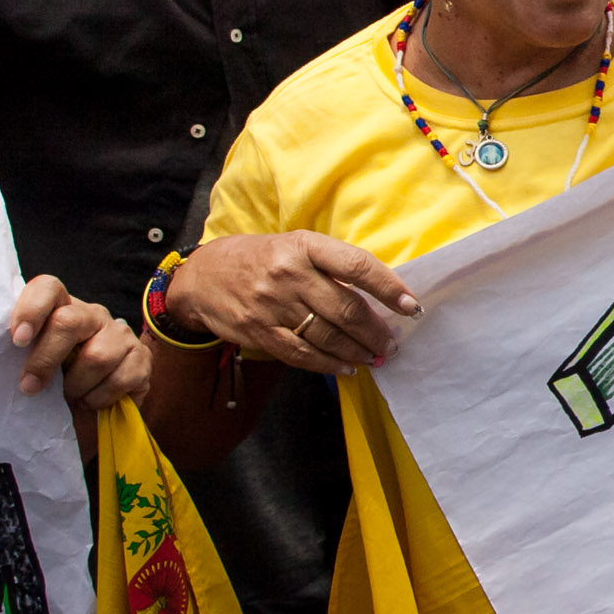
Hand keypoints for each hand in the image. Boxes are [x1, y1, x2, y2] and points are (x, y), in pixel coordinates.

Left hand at [4, 275, 150, 410]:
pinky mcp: (141, 358)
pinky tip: (92, 402)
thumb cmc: (56, 384)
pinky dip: (100, 398)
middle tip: (30, 387)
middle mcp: (93, 315)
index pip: (48, 288)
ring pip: (97, 356)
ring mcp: (120, 334)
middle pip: (69, 322)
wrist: (94, 409)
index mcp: (61, 308)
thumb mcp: (35, 366)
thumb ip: (24, 355)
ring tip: (70, 397)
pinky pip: (120, 378)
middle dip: (45, 359)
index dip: (32, 309)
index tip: (17, 340)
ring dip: (76, 386)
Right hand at [160, 228, 421, 374]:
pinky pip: (302, 354)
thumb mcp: (295, 246)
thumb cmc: (262, 258)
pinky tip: (345, 368)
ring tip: (374, 357)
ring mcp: (272, 304)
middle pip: (346, 309)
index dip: (389, 288)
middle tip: (391, 344)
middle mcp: (289, 273)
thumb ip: (332, 266)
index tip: (411, 307)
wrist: (203, 276)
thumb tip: (379, 299)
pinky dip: (328, 365)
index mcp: (304, 245)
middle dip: (376, 332)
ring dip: (358, 352)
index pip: (357, 266)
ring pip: (328, 336)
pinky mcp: (259, 331)